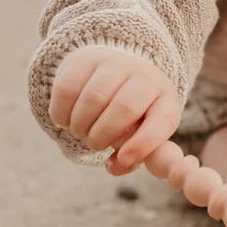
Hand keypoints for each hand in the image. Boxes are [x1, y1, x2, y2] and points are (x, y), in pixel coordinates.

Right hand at [49, 46, 181, 174]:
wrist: (116, 71)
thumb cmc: (131, 113)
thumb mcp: (140, 133)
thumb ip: (132, 156)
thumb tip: (115, 167)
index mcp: (165, 99)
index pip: (162, 121)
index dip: (143, 144)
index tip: (124, 159)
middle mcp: (144, 76)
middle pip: (124, 108)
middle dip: (103, 135)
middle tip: (94, 144)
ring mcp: (115, 63)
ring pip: (94, 98)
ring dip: (81, 125)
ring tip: (80, 131)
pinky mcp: (85, 59)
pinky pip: (68, 88)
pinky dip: (61, 112)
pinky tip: (64, 120)